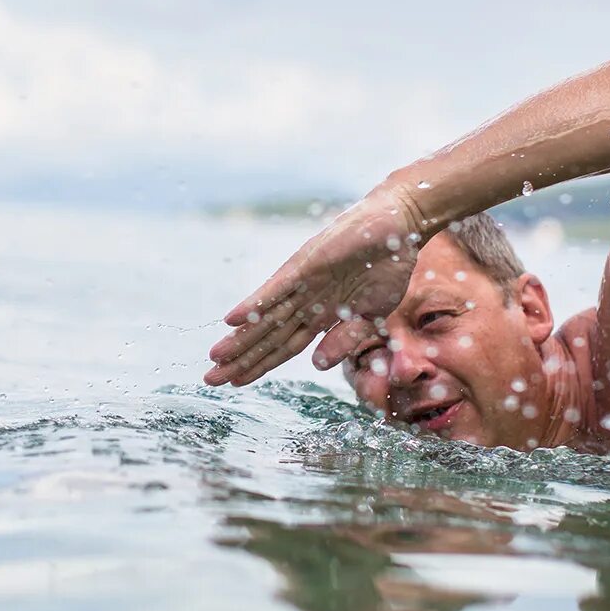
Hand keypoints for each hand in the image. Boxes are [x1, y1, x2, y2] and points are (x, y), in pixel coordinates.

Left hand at [205, 185, 427, 386]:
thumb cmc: (386, 268)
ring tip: (215, 357)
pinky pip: (276, 289)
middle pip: (268, 336)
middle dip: (241, 359)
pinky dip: (255, 304)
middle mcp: (306, 301)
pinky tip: (232, 320)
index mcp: (321, 315)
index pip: (283, 346)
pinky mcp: (306, 265)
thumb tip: (317, 365)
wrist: (398, 228)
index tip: (235, 382)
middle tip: (211, 379)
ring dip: (241, 338)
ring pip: (266, 317)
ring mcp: (304, 283)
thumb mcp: (371, 315)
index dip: (260, 365)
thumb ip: (345, 339)